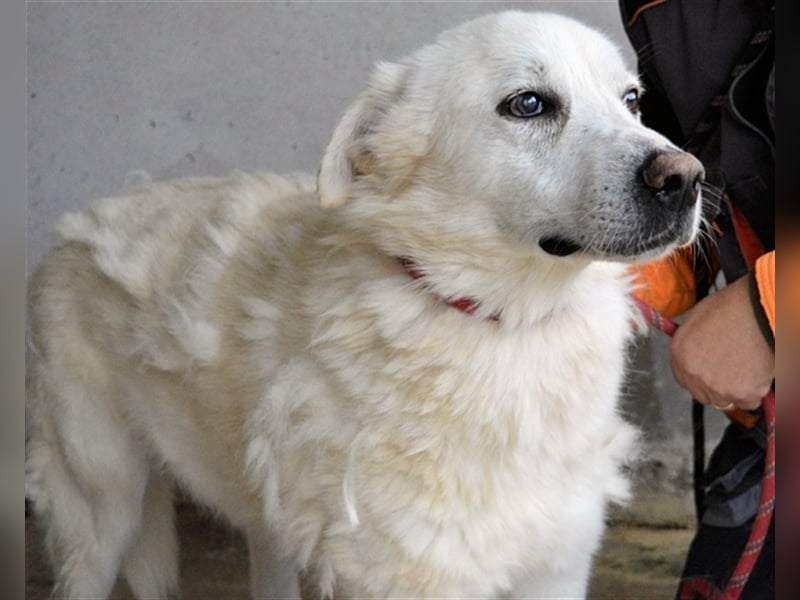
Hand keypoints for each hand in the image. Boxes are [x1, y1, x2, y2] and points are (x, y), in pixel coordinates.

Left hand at [670, 274, 773, 410]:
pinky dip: (754, 392)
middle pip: (701, 394)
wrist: (759, 311)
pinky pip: (748, 401)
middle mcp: (693, 373)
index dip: (697, 378)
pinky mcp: (742, 394)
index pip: (682, 379)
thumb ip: (692, 340)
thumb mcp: (698, 319)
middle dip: (714, 387)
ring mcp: (717, 387)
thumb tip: (695, 347)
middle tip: (731, 372)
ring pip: (724, 401)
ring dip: (734, 391)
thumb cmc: (732, 308)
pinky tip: (758, 373)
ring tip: (746, 369)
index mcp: (679, 353)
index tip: (708, 375)